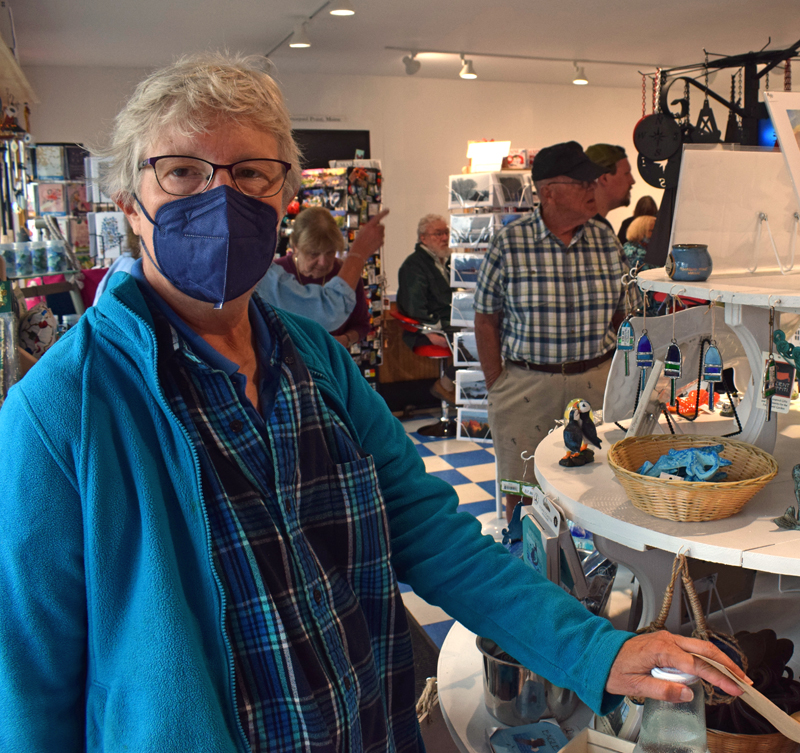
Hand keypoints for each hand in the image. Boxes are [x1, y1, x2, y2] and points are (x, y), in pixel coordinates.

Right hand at [349, 209, 388, 260]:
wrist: (359, 252)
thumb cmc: (359, 242)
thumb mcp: (362, 231)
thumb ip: (370, 227)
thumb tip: (378, 226)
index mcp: (369, 226)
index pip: (378, 217)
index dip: (383, 213)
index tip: (388, 210)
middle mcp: (375, 230)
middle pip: (382, 226)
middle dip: (379, 228)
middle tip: (373, 233)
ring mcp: (379, 236)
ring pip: (382, 233)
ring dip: (378, 235)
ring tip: (371, 240)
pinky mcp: (381, 242)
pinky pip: (382, 239)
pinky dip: (379, 241)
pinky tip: (372, 244)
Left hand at [606, 631, 749, 701]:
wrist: (599, 654)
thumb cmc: (613, 667)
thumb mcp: (635, 685)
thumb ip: (662, 689)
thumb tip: (687, 692)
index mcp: (660, 649)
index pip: (697, 665)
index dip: (718, 678)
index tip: (734, 689)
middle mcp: (666, 640)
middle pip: (704, 650)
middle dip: (727, 665)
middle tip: (744, 681)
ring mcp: (666, 639)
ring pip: (700, 647)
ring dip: (720, 660)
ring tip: (736, 677)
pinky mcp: (666, 642)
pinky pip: (691, 648)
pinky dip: (708, 658)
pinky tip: (716, 669)